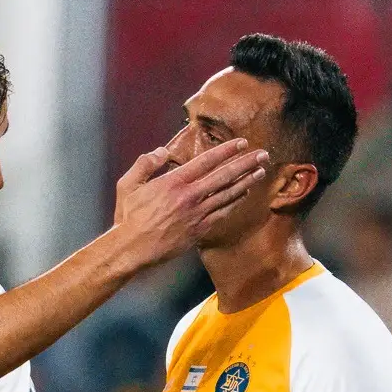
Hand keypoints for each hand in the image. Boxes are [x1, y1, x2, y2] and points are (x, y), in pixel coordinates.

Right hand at [111, 137, 267, 269]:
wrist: (132, 248)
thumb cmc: (128, 217)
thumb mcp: (128, 183)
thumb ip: (146, 163)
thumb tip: (163, 151)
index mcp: (174, 182)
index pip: (206, 161)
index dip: (226, 150)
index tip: (241, 143)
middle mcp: (190, 196)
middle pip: (224, 176)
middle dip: (246, 163)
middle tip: (262, 154)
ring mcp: (197, 214)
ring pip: (228, 194)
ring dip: (247, 181)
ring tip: (261, 172)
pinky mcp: (199, 230)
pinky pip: (223, 213)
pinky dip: (235, 202)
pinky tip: (245, 194)